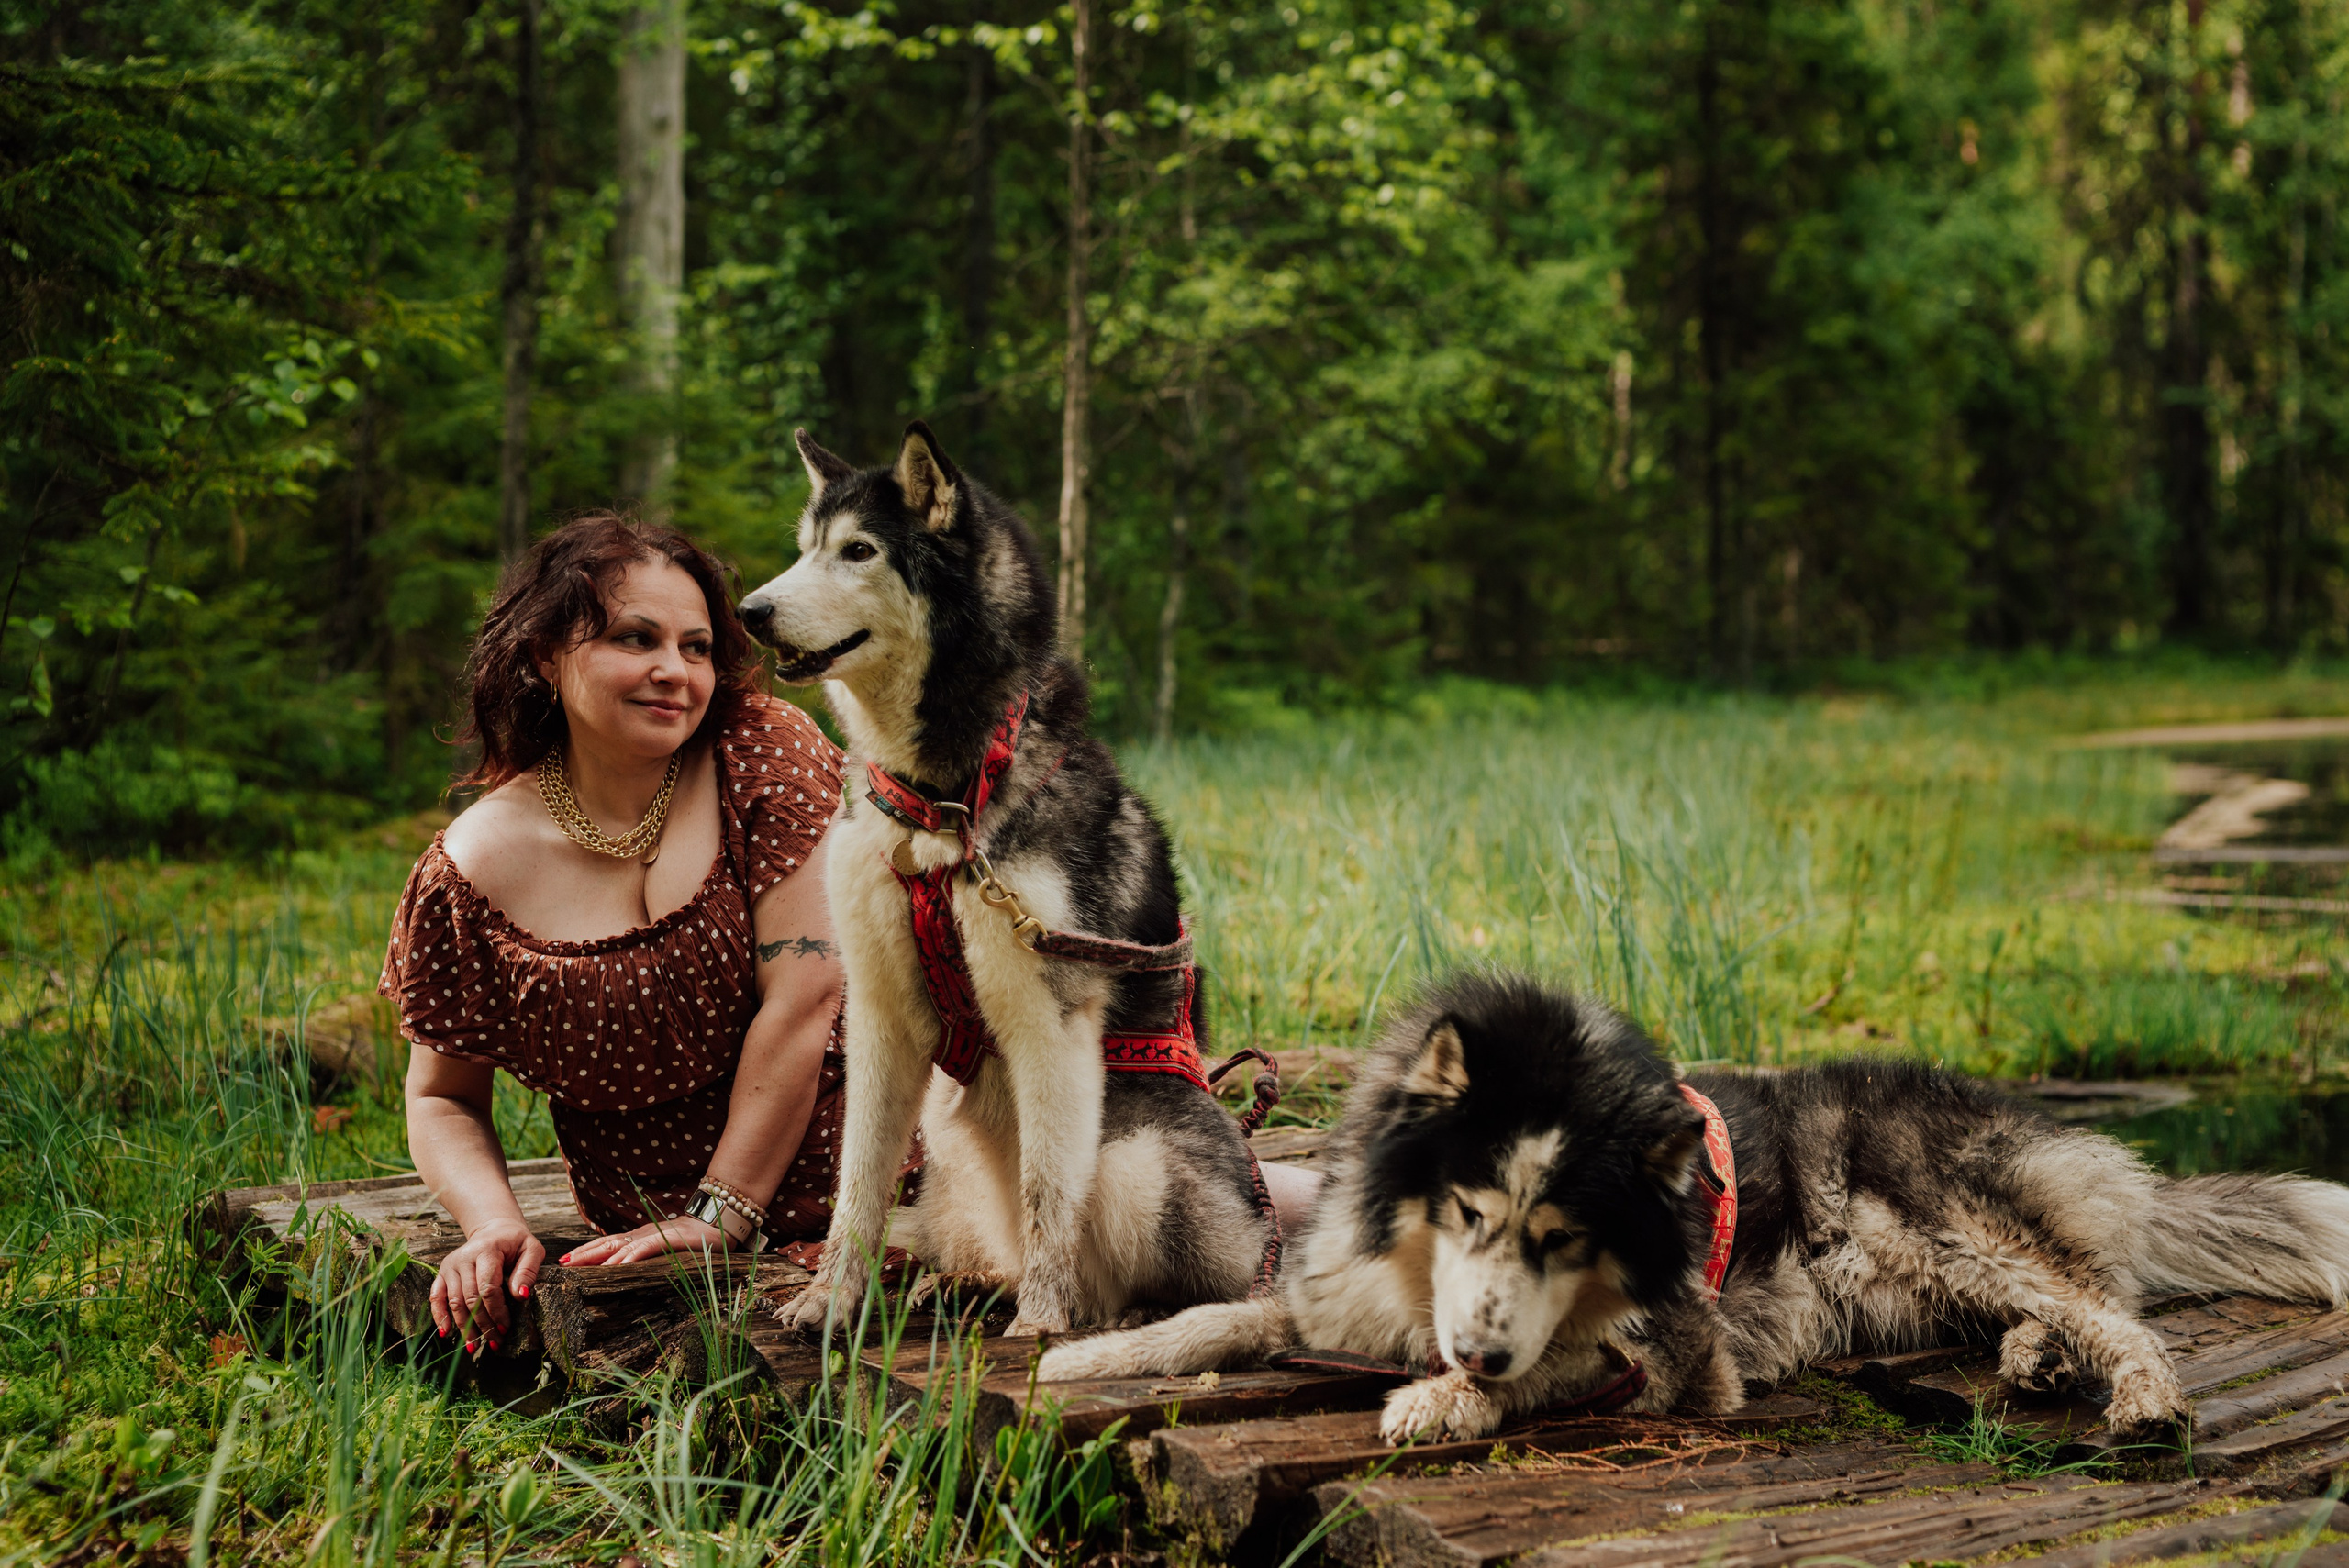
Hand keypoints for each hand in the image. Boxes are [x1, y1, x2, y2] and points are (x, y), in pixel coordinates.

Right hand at [430, 1218, 543, 1349]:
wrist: (494, 1230)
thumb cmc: (515, 1242)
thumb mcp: (532, 1249)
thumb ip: (528, 1271)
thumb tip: (520, 1296)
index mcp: (486, 1250)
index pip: (488, 1287)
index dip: (497, 1311)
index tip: (506, 1328)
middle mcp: (463, 1258)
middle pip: (470, 1298)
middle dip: (483, 1324)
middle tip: (495, 1341)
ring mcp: (450, 1265)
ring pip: (454, 1302)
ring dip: (464, 1326)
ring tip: (475, 1346)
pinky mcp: (442, 1272)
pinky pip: (436, 1296)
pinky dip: (439, 1315)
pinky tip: (446, 1332)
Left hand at [558, 1213, 728, 1267]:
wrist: (719, 1224)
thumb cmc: (695, 1241)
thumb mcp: (666, 1249)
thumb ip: (648, 1255)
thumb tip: (626, 1269)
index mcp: (641, 1237)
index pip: (608, 1243)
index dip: (587, 1251)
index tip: (566, 1261)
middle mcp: (643, 1234)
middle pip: (607, 1242)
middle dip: (583, 1253)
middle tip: (562, 1263)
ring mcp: (655, 1235)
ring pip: (620, 1245)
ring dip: (597, 1256)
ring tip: (578, 1265)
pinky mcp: (669, 1240)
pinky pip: (645, 1249)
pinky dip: (629, 1258)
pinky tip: (616, 1267)